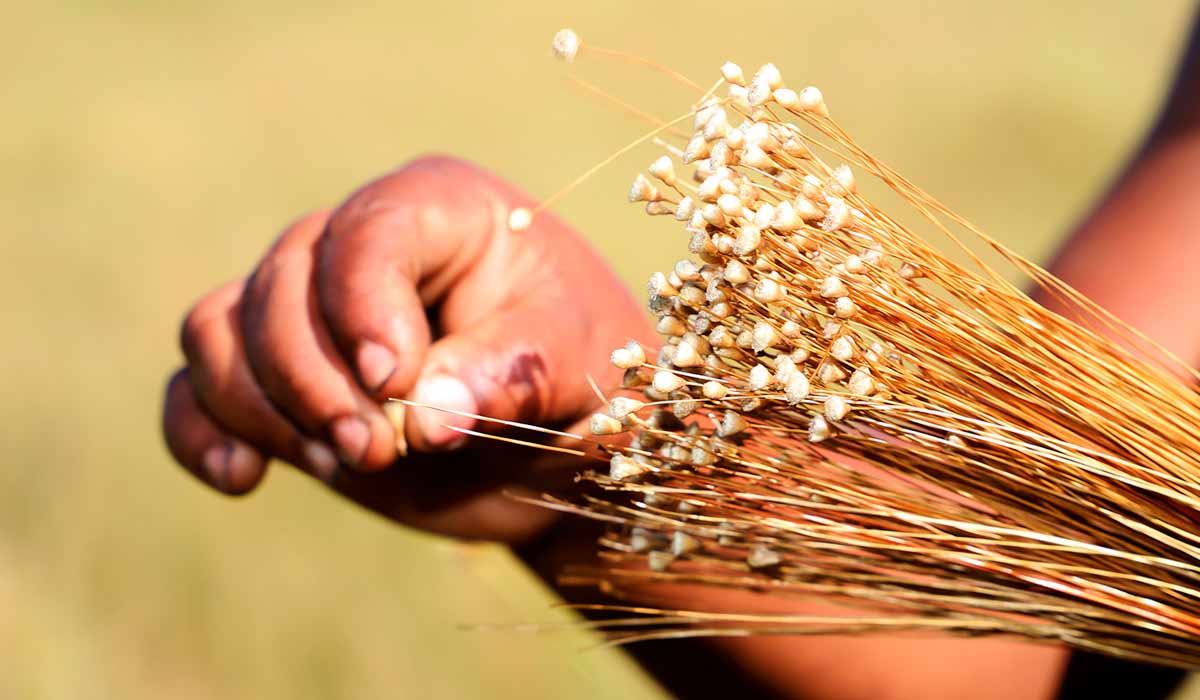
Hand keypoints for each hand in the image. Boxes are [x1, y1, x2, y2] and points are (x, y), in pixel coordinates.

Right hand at [161, 155, 652, 540]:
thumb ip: (508, 374)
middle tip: (379, 449)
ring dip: (266, 408)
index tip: (393, 383)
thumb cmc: (586, 377)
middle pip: (280, 287)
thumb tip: (426, 416)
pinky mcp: (281, 379)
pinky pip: (197, 386)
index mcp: (439, 209)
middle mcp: (359, 245)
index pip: (368, 233)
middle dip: (316, 379)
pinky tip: (241, 480)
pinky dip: (202, 431)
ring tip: (348, 461)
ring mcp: (310, 311)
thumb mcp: (575, 364)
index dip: (362, 307)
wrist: (561, 444)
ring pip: (223, 331)